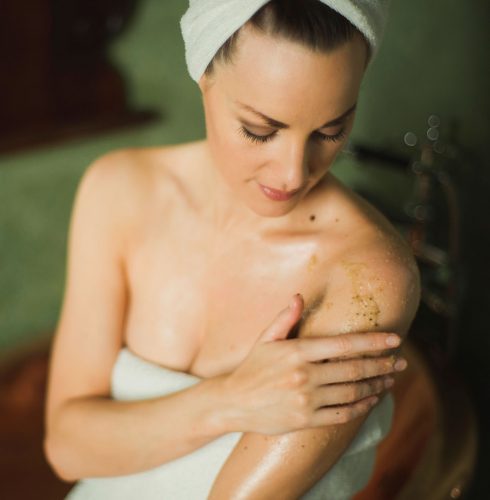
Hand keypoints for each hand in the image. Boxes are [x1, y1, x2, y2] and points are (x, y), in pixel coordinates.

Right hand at [222, 294, 405, 434]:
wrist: (233, 402)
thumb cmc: (252, 368)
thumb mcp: (265, 339)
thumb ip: (285, 318)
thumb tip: (299, 297)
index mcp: (297, 352)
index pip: (343, 344)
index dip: (372, 342)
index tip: (394, 340)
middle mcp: (304, 375)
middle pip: (353, 369)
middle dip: (382, 364)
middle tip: (401, 362)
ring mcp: (306, 400)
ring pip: (352, 392)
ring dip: (376, 385)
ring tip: (391, 379)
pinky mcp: (306, 420)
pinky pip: (342, 414)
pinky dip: (361, 407)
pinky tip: (371, 399)